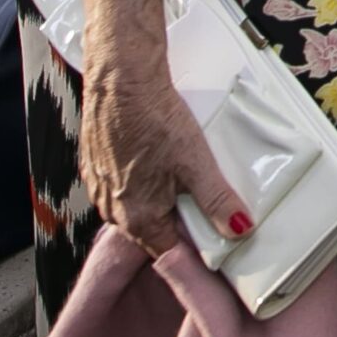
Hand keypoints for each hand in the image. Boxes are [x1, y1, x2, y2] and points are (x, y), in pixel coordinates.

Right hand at [81, 51, 250, 256]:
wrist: (120, 83)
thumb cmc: (154, 119)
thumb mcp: (196, 163)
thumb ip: (217, 200)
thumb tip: (239, 229)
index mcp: (138, 218)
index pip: (170, 253)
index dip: (194, 249)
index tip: (215, 242)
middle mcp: (113, 210)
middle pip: (154, 230)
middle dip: (180, 223)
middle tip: (205, 205)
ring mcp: (101, 189)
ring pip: (137, 207)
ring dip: (160, 201)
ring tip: (183, 179)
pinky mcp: (96, 167)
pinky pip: (123, 187)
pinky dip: (142, 181)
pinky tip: (158, 162)